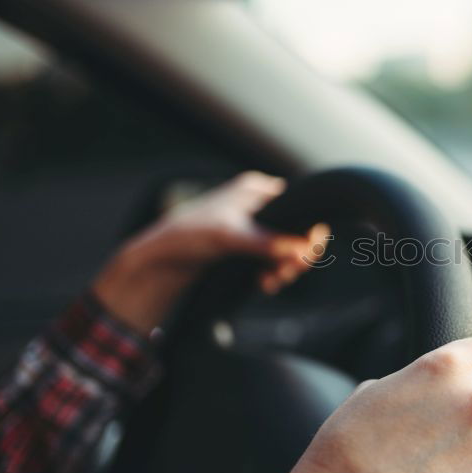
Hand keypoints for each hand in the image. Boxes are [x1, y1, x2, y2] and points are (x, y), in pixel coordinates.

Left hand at [93, 171, 328, 334]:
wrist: (162, 259)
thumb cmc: (189, 235)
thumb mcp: (230, 236)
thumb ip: (267, 241)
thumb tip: (303, 250)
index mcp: (257, 190)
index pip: (300, 205)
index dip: (309, 230)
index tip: (307, 254)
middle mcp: (260, 205)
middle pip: (298, 230)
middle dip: (297, 254)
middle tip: (289, 272)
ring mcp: (257, 227)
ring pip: (289, 248)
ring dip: (286, 268)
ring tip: (273, 281)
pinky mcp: (251, 248)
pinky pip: (275, 260)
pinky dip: (275, 273)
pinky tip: (265, 283)